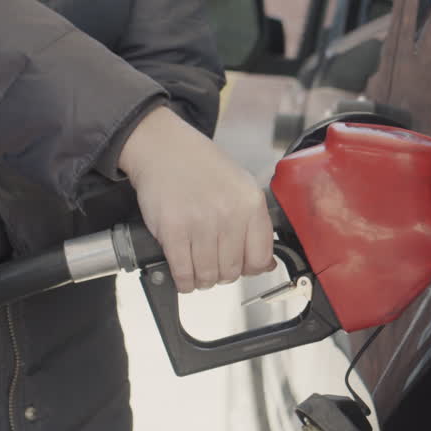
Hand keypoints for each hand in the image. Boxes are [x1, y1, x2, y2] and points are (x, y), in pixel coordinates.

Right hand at [119, 105, 274, 292]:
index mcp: (250, 204)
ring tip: (198, 270)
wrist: (164, 149)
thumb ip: (255, 224)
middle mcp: (229, 214)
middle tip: (214, 267)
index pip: (261, 258)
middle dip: (223, 275)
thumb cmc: (202, 168)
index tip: (241, 267)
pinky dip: (184, 282)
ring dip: (203, 280)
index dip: (250, 269)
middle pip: (233, 270)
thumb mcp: (241, 187)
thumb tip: (266, 264)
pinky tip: (184, 276)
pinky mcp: (173, 230)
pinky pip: (183, 272)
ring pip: (208, 275)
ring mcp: (200, 223)